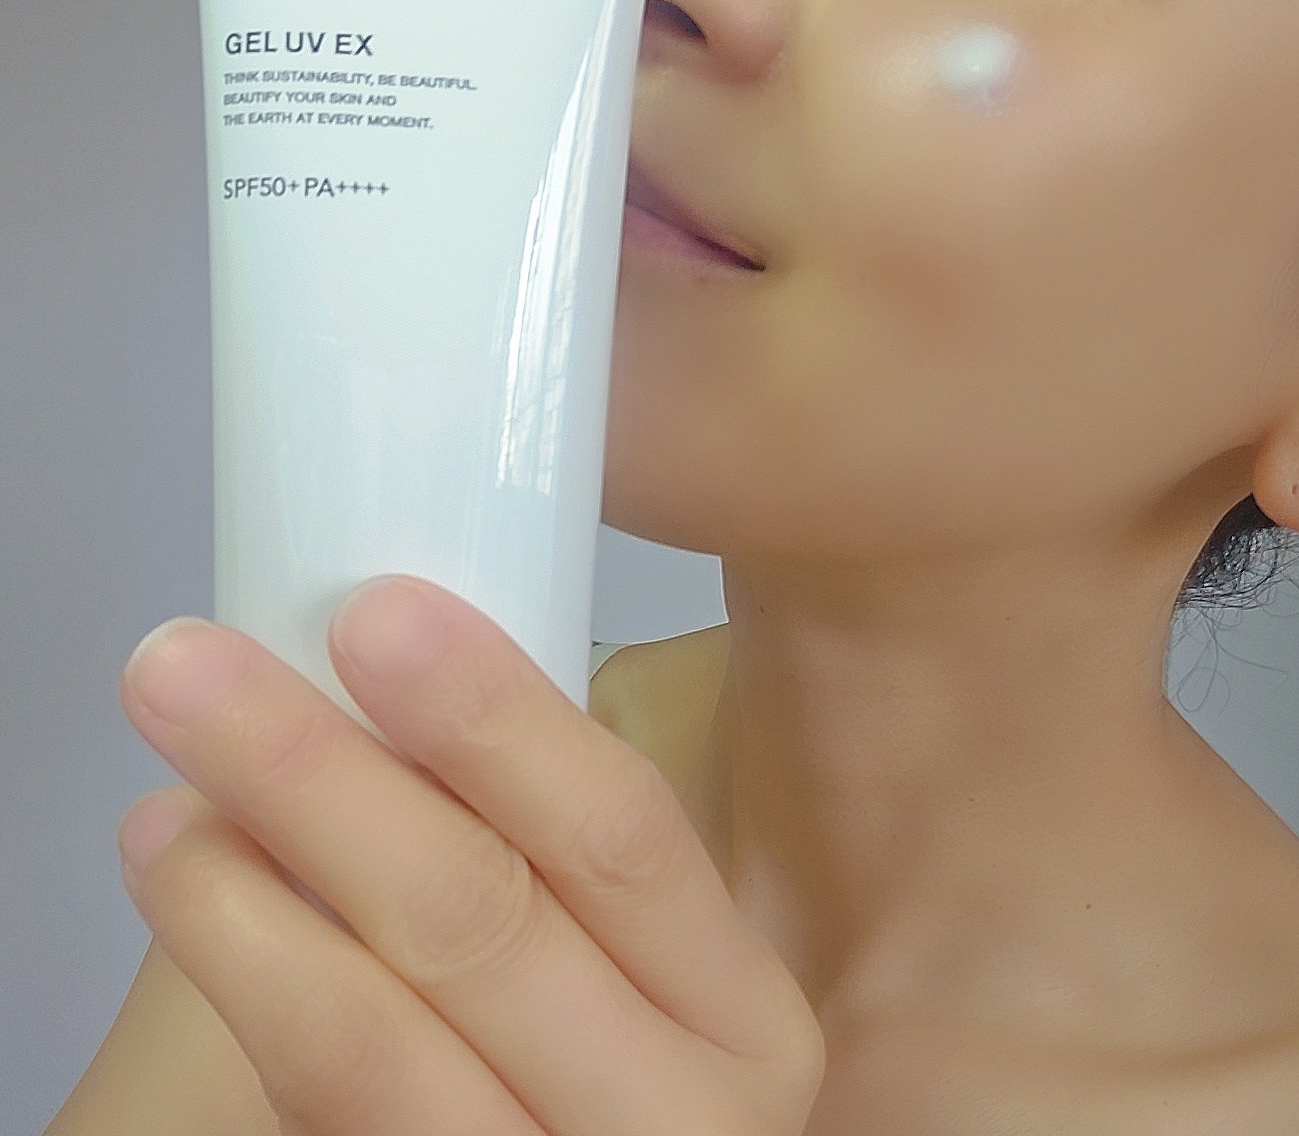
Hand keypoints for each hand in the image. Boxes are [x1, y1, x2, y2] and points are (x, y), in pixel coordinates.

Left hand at [116, 575, 825, 1135]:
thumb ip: (532, 845)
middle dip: (322, 778)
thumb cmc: (578, 1058)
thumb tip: (380, 664)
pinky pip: (322, 1106)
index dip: (497, 716)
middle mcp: (674, 1116)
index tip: (377, 612)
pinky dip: (241, 991)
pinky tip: (191, 899)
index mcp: (736, 1008)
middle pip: (486, 925)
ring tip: (163, 802)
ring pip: (371, 1047)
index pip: (626, 833)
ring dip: (238, 898)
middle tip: (193, 671)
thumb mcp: (613, 962)